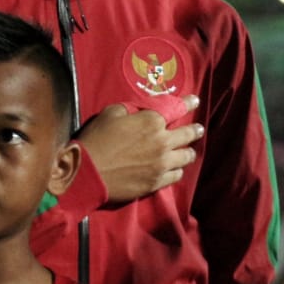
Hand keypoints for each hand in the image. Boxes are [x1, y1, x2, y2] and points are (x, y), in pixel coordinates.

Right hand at [76, 95, 203, 202]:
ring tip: (187, 151)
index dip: (189, 103)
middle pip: (189, 134)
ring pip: (187, 156)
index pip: (177, 108)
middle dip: (195, 130)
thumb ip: (131, 110)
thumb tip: (141, 111)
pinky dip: (177, 169)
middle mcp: (162, 141)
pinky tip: (175, 168)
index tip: (195, 101)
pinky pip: (177, 175)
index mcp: (152, 121)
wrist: (85, 173)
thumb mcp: (111, 113)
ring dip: (188, 151)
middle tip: (198, 129)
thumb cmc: (96, 140)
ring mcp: (162, 164)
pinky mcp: (157, 182)